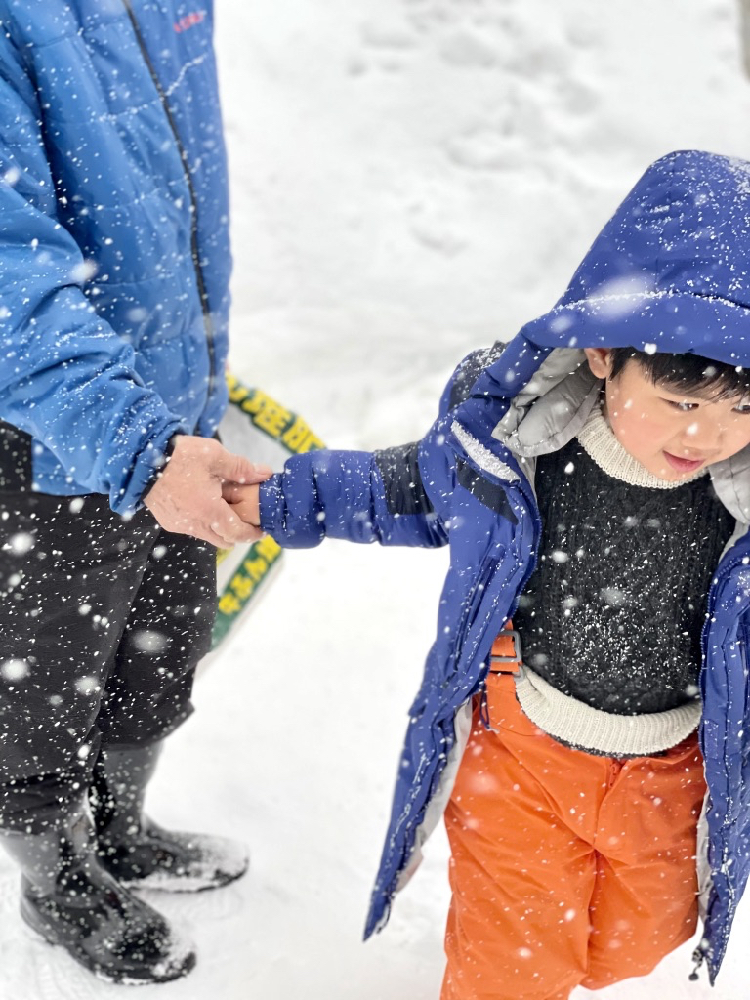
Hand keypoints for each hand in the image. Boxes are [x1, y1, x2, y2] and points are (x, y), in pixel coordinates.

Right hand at [143, 436, 271, 546]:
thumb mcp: (215, 456)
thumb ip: (242, 468)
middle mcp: (194, 524)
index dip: (252, 534)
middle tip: (248, 518)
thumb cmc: (179, 456)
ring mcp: (179, 525)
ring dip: (220, 527)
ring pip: (208, 535)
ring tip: (226, 506)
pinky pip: (192, 528)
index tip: (262, 529)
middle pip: (224, 540)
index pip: (237, 534)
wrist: (141, 459)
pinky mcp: (168, 521)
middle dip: (238, 532)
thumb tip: (264, 474)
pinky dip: (203, 522)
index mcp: (209, 511)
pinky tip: (205, 503)